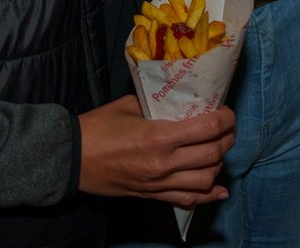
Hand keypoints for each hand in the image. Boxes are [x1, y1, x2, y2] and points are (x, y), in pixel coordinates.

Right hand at [78, 94, 234, 205]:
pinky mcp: (153, 196)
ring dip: (218, 164)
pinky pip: (188, 200)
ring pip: (206, 180)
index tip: (226, 112)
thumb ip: (156, 105)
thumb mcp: (129, 106)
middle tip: (227, 128)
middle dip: (227, 139)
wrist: (72, 158)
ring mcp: (159, 183)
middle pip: (213, 154)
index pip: (208, 128)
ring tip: (217, 151)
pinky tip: (219, 190)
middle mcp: (164, 163)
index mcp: (158, 136)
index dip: (225, 119)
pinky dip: (207, 196)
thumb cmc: (98, 127)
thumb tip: (176, 99)